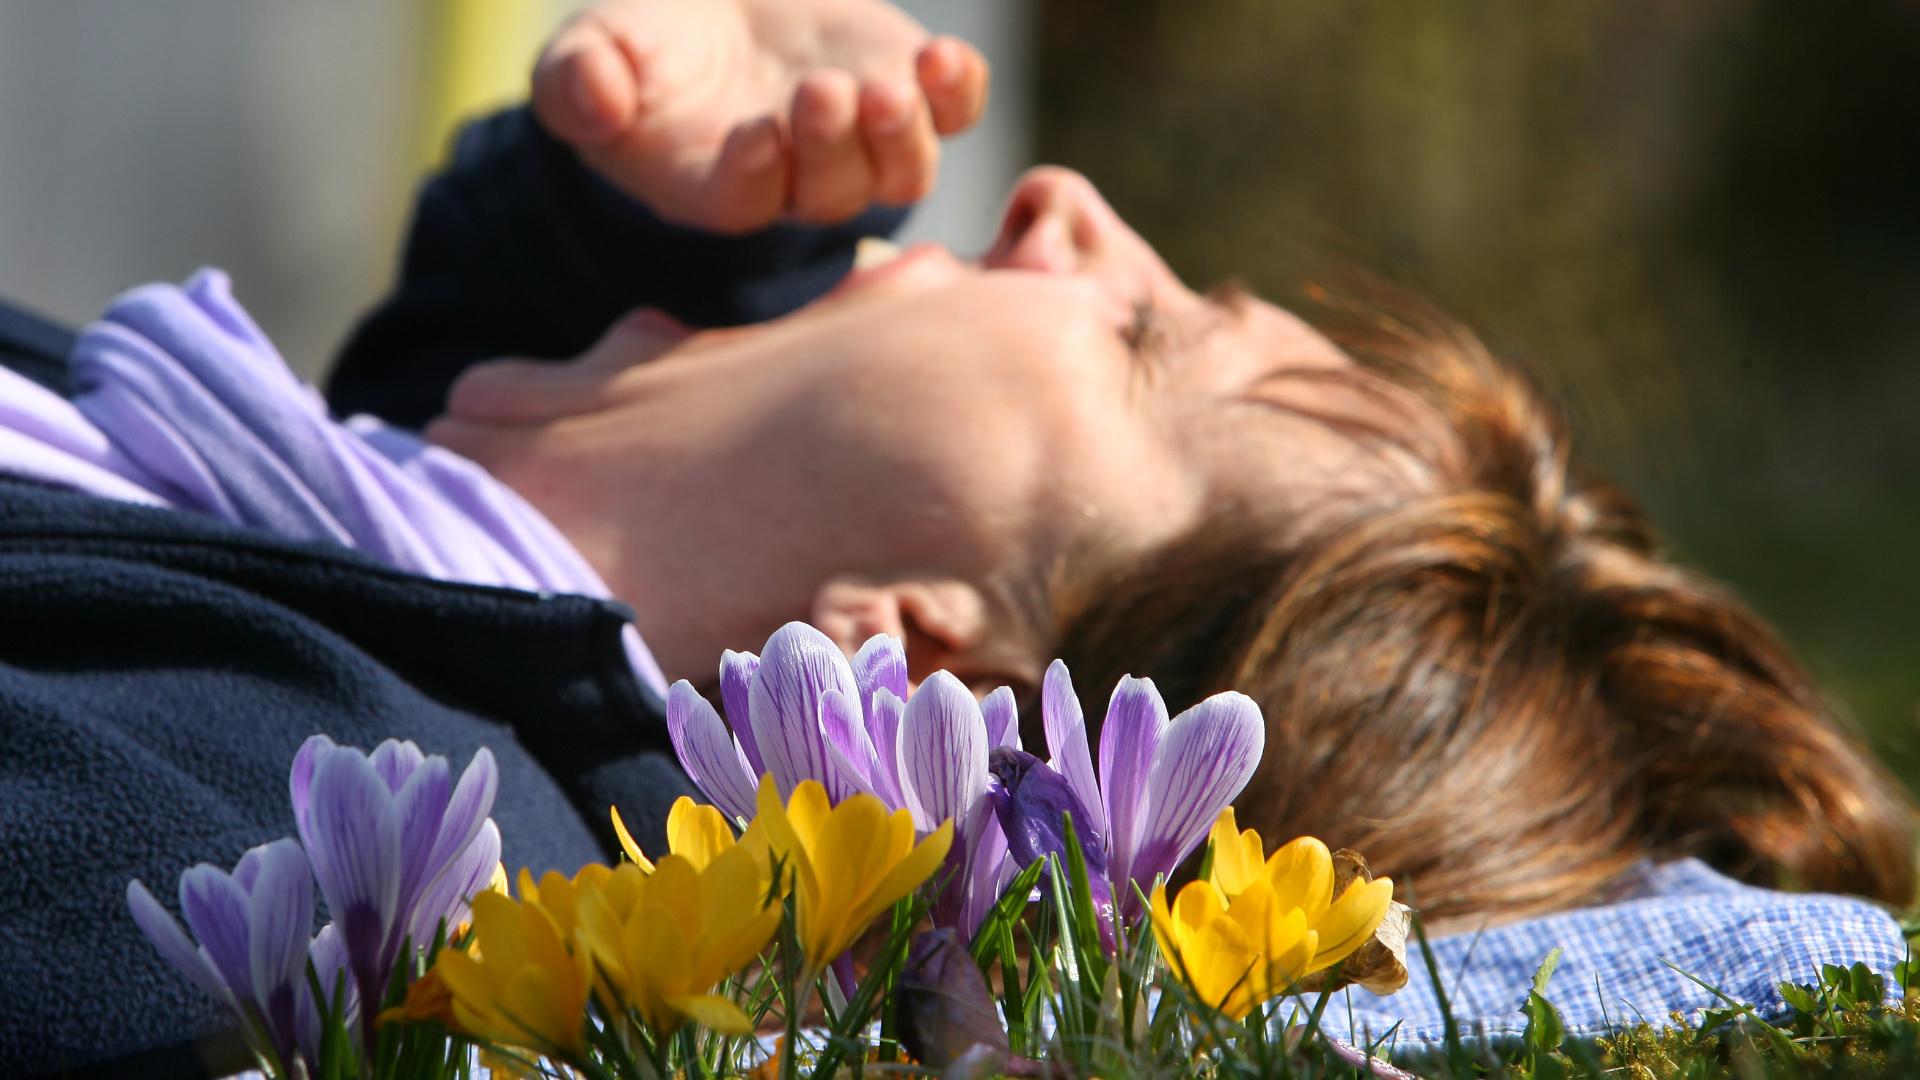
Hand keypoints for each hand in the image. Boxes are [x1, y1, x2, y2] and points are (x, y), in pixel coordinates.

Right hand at [531, 0, 990, 233]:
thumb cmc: (639, 46)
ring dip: (900, 133)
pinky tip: (942, 59)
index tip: (754, 134)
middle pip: (829, 191)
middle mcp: (798, 183)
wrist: (712, 11)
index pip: (743, 202)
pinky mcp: (909, 95)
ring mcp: (862, 143)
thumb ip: (578, 85)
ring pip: (898, 168)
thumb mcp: (588, 54)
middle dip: (829, 146)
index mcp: (717, 188)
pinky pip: (950, 114)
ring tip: (891, 88)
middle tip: (819, 93)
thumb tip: (592, 102)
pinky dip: (955, 93)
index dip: (753, 175)